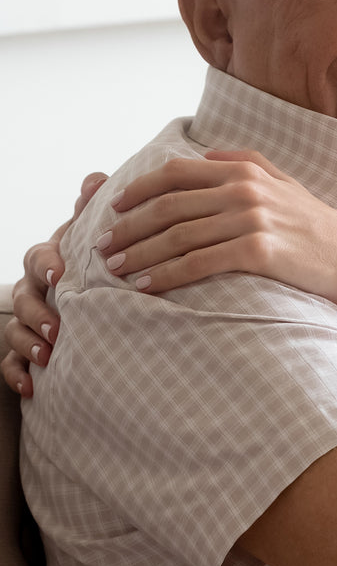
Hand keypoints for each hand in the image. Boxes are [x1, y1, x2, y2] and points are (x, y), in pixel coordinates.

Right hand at [2, 173, 106, 396]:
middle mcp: (32, 288)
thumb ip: (91, 209)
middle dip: (37, 312)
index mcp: (49, 259)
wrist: (87, 291)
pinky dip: (17, 374)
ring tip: (49, 354)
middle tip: (58, 326)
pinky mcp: (25, 347)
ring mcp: (26, 318)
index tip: (61, 274)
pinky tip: (32, 387)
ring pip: (15, 330)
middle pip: (23, 296)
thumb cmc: (88, 258)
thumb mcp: (90, 234)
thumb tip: (97, 178)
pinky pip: (10, 363)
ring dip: (29, 342)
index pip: (39, 257)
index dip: (47, 264)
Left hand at [100, 150, 336, 310]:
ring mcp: (251, 220)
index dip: (138, 190)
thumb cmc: (320, 226)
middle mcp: (244, 190)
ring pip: (177, 235)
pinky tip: (144, 287)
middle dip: (127, 226)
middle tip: (101, 246)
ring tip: (113, 269)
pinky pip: (198, 263)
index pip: (176, 174)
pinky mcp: (258, 251)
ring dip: (138, 254)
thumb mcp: (287, 184)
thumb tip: (209, 156)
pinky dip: (165, 275)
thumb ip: (248, 163)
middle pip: (167, 205)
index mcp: (245, 171)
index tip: (113, 207)